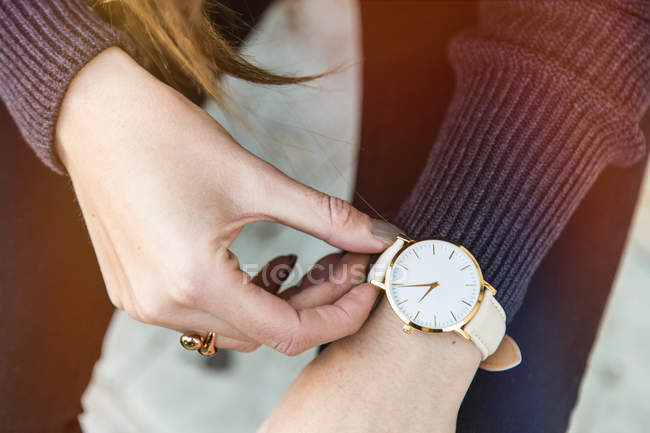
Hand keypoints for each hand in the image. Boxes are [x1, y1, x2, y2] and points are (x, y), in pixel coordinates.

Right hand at [55, 47, 397, 354]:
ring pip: (236, 327)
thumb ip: (324, 217)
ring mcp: (143, 303)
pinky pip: (206, 313)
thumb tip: (375, 237)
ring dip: (281, 303)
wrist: (96, 114)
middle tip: (347, 262)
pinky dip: (246, 298)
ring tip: (311, 261)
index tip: (368, 287)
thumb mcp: (256, 179)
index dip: (339, 316)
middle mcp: (162, 305)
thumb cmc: (167, 137)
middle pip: (264, 332)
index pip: (287, 333)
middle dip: (317, 302)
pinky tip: (268, 266)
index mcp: (193, 281)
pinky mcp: (137, 290)